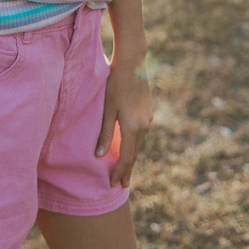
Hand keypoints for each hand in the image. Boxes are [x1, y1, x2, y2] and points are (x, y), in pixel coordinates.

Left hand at [96, 55, 153, 187]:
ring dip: (131, 156)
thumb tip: (100, 156)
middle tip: (122, 184)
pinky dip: (134, 143)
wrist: (132, 64)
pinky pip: (141, 133)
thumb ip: (105, 134)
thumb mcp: (107, 109)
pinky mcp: (148, 112)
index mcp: (132, 127)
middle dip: (127, 169)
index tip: (114, 185)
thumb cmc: (115, 84)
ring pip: (138, 143)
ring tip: (124, 168)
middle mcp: (144, 126)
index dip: (120, 172)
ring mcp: (148, 119)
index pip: (126, 157)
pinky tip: (129, 145)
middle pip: (135, 153)